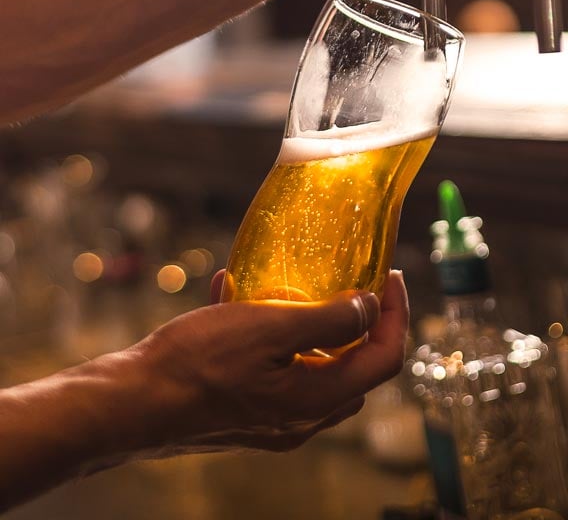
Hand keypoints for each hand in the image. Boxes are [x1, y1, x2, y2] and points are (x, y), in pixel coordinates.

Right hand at [122, 271, 407, 456]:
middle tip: (352, 282)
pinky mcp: (245, 410)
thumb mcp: (269, 328)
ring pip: (315, 367)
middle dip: (362, 322)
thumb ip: (328, 321)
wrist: (135, 401)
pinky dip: (272, 336)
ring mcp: (273, 417)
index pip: (385, 359)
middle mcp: (302, 416)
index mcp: (316, 397)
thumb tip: (369, 308)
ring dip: (313, 326)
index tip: (389, 275)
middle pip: (355, 367)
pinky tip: (236, 298)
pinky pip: (276, 369)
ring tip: (288, 284)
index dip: (396, 314)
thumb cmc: (198, 363)